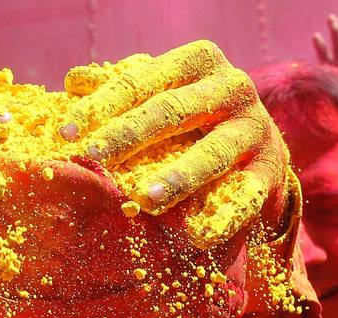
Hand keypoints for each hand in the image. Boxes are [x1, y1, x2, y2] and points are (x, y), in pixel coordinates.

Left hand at [57, 40, 291, 247]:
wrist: (258, 146)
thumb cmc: (194, 117)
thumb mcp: (161, 94)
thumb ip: (121, 87)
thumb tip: (74, 80)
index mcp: (198, 62)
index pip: (142, 81)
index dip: (101, 106)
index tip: (66, 133)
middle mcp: (232, 87)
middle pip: (173, 111)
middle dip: (129, 135)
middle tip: (94, 156)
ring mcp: (254, 128)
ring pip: (212, 153)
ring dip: (178, 177)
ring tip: (146, 200)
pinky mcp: (270, 169)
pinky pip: (245, 195)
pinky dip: (223, 217)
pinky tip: (197, 236)